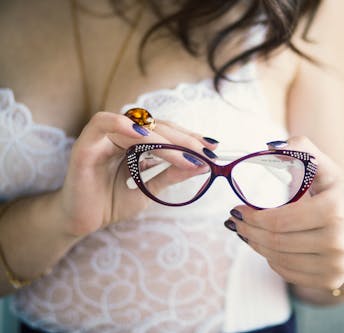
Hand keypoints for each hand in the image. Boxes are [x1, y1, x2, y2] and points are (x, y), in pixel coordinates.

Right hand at [58, 112, 217, 236]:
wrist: (80, 222)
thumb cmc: (111, 201)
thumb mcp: (149, 188)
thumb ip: (171, 174)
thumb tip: (203, 165)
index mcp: (135, 141)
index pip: (167, 132)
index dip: (190, 138)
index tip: (213, 148)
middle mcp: (120, 134)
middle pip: (156, 126)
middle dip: (184, 139)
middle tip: (206, 152)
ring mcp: (102, 137)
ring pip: (137, 125)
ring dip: (165, 139)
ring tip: (187, 155)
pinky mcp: (85, 145)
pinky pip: (102, 124)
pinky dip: (123, 125)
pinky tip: (143, 136)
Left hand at [227, 136, 343, 297]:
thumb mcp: (327, 167)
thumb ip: (302, 149)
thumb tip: (269, 147)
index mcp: (334, 210)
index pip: (279, 220)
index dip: (252, 217)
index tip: (237, 208)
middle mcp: (337, 241)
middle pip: (276, 242)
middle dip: (248, 231)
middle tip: (235, 221)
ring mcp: (335, 265)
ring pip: (279, 259)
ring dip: (256, 246)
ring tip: (246, 232)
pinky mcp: (331, 280)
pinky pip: (289, 273)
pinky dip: (272, 259)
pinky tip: (266, 247)